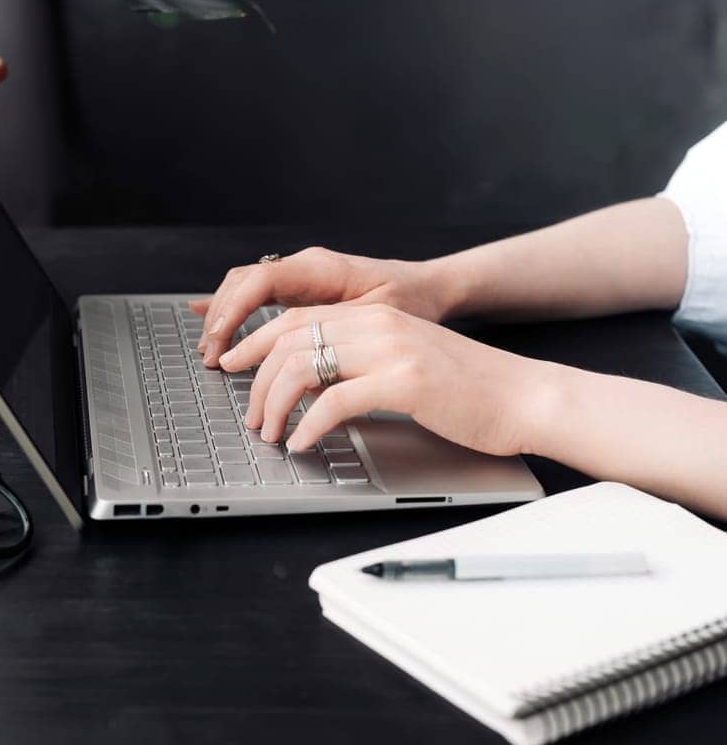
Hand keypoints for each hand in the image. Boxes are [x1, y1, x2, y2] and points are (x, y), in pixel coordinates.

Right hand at [190, 246, 449, 365]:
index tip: (220, 340)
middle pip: (245, 282)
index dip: (235, 309)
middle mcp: (305, 267)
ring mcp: (301, 276)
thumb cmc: (411, 301)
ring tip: (211, 350)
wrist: (429, 286)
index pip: (262, 280)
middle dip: (222, 318)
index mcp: (321, 269)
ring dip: (224, 316)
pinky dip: (234, 307)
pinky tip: (210, 317)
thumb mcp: (379, 320)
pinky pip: (258, 292)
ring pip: (246, 286)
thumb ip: (338, 333)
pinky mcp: (303, 289)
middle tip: (210, 357)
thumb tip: (302, 365)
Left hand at [220, 302, 548, 455]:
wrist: (522, 395)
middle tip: (251, 415)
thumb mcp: (406, 358)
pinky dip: (309, 424)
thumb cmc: (468, 386)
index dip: (256, 342)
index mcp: (376, 313)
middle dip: (257, 379)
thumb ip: (361, 358)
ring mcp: (391, 349)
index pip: (297, 317)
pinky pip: (336, 400)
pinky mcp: (404, 381)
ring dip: (277, 404)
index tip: (233, 366)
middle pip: (291, 339)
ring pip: (305, 366)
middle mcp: (378, 323)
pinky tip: (304, 442)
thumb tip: (308, 382)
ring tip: (273, 434)